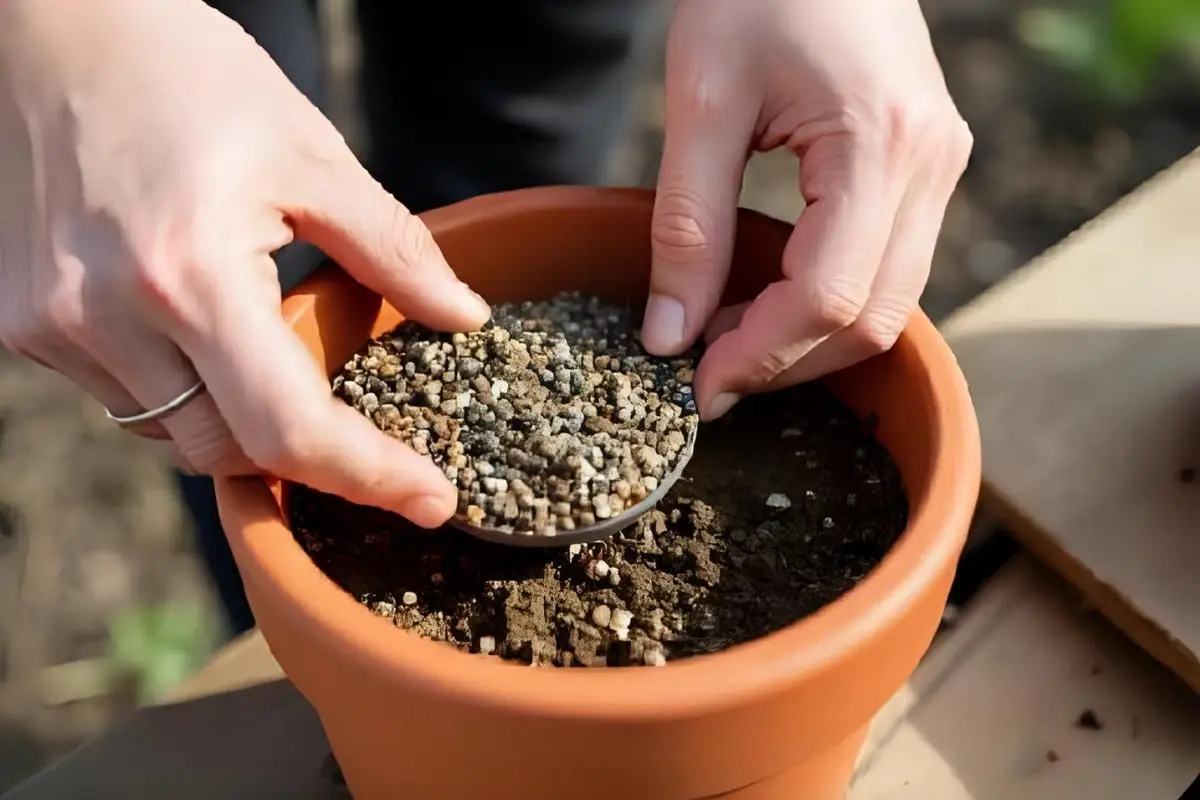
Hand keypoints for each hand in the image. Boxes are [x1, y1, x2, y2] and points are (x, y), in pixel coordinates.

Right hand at [0, 0, 488, 525]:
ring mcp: (53, 327)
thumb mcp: (313, 154)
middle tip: (368, 431)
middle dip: (306, 455)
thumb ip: (395, 249)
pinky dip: (183, 389)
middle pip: (229, 454)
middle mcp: (105, 317)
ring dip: (239, 423)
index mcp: (188, 273)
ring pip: (174, 436)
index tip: (431, 501)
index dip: (370, 477)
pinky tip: (205, 332)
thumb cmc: (187, 74)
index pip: (289, 431)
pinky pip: (127, 399)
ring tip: (278, 361)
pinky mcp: (22, 323)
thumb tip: (465, 316)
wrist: (51, 26)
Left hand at [642, 0, 971, 418]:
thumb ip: (687, 225)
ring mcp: (940, 166)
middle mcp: (933, 165)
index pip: (829, 297)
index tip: (695, 384)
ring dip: (809, 340)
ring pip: (890, 305)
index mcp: (882, 144)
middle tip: (707, 374)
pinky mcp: (928, 166)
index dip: (759, 355)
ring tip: (727, 337)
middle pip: (872, 319)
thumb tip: (669, 337)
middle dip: (787, 362)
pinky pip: (890, 267)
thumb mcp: (701, 102)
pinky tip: (766, 297)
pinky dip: (830, 303)